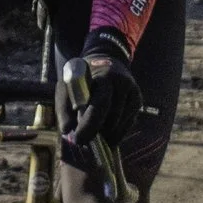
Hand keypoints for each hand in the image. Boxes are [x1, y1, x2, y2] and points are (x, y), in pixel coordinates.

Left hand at [57, 31, 141, 180]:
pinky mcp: (138, 101)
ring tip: (92, 128)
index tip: (77, 139)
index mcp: (104, 77)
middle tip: (83, 142)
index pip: (100, 104)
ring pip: (119, 124)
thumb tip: (67, 130)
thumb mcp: (68, 86)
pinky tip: (105, 128)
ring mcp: (133, 92)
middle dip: (96, 132)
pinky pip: (127, 125)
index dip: (89, 124)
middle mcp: (123, 84)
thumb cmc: (82, 78)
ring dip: (104, 132)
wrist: (107, 60)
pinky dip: (115, 132)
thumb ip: (65, 107)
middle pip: (112, 117)